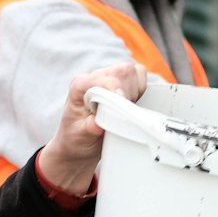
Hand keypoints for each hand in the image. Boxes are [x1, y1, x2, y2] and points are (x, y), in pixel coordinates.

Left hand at [36, 62, 147, 194]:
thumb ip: (88, 129)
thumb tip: (96, 124)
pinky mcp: (122, 83)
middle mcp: (95, 77)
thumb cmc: (76, 138)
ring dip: (136, 91)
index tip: (123, 101)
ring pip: (134, 72)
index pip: (105, 80)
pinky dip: (141, 90)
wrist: (79, 144)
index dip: (117, 90)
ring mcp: (109, 78)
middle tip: (124, 111)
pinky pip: (140, 77)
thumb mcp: (78, 136)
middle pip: (123, 72)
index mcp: (80, 85)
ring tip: (125, 110)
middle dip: (129, 91)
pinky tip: (130, 105)